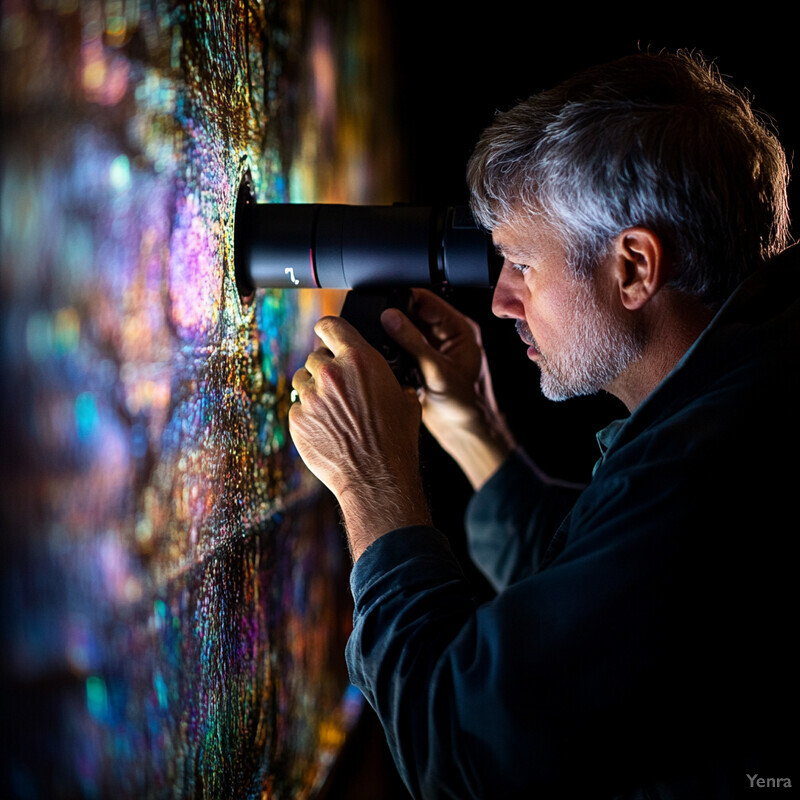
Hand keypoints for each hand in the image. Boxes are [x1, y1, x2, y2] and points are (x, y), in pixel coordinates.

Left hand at [289, 316, 430, 559]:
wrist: (377, 477)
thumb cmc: (396, 439)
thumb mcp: (404, 399)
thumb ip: (388, 377)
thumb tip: (386, 377)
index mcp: (359, 359)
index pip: (330, 325)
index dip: (328, 331)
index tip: (328, 337)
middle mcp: (331, 372)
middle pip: (316, 357)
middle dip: (326, 370)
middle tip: (341, 390)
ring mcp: (311, 396)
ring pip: (303, 381)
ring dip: (314, 391)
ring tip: (334, 411)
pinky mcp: (297, 419)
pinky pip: (297, 407)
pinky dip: (308, 415)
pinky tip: (326, 429)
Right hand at [381, 290, 514, 488]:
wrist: (463, 432)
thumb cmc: (465, 405)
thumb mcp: (437, 371)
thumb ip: (413, 342)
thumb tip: (390, 317)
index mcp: (459, 329)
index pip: (427, 300)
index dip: (404, 298)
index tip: (383, 303)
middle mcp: (444, 336)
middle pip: (412, 314)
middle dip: (394, 318)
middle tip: (376, 326)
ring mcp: (430, 350)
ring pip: (403, 332)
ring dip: (390, 336)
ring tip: (379, 343)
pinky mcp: (418, 364)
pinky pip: (399, 350)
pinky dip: (390, 352)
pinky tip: (383, 359)